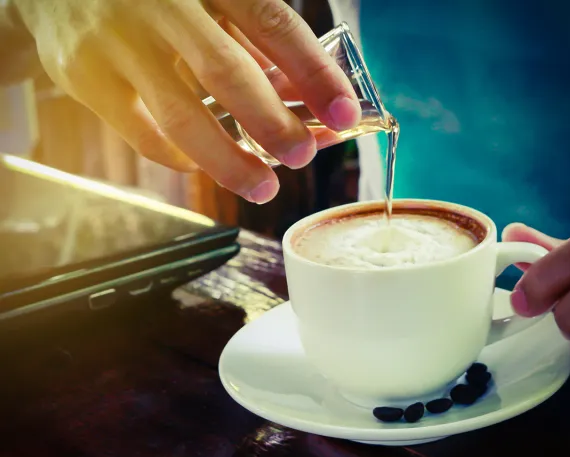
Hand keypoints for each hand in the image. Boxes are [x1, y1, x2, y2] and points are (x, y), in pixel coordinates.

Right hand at [12, 0, 360, 203]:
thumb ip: (251, 41)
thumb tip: (303, 102)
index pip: (273, 23)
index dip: (314, 74)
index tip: (345, 114)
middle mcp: (159, 3)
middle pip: (226, 72)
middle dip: (273, 123)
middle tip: (302, 157)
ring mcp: (116, 41)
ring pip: (182, 116)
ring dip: (230, 161)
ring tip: (263, 186)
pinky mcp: (84, 77)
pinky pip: (143, 134)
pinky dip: (183, 158)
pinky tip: (208, 165)